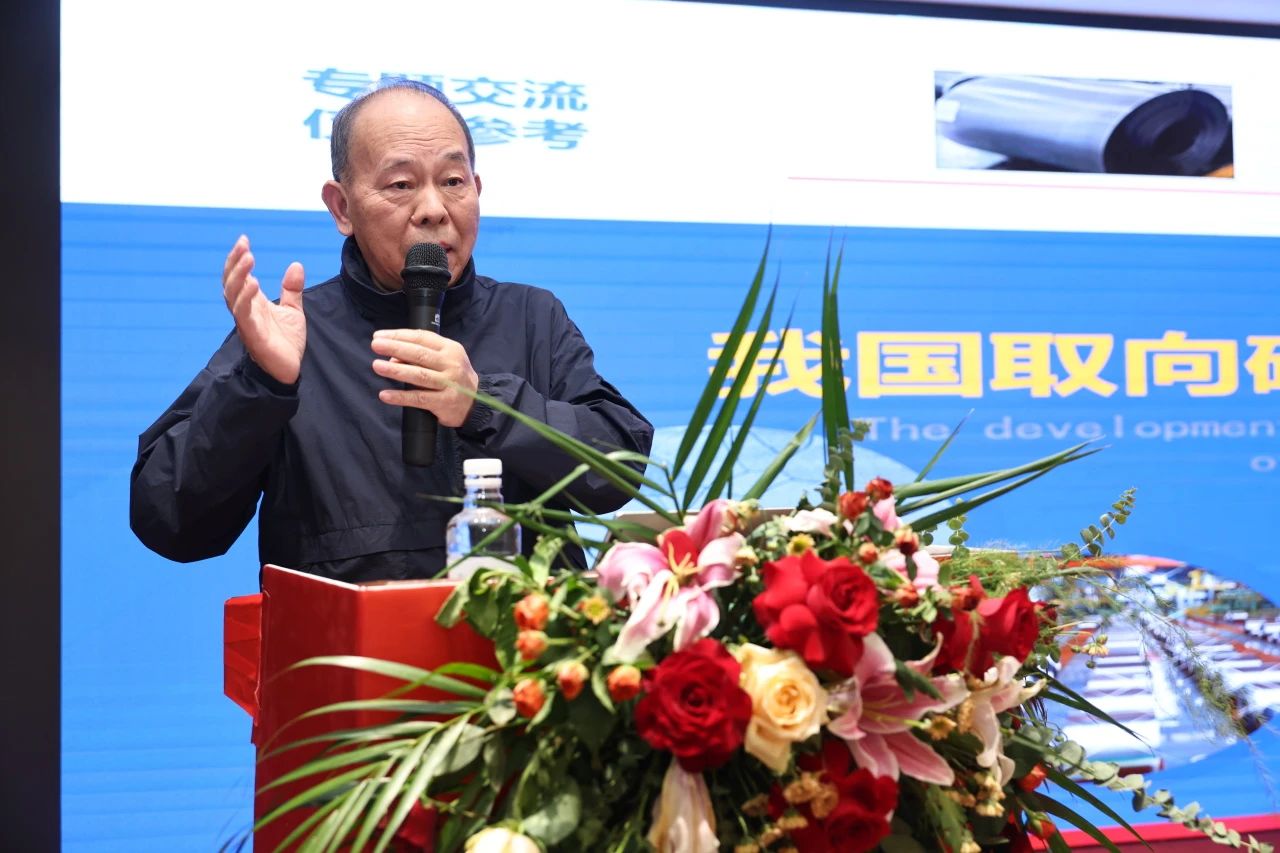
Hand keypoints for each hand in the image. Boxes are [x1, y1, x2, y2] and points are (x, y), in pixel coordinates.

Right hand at [222, 235, 305, 384]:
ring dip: (239, 276)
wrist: (289, 371)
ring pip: (233, 296)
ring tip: (248, 259)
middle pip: (231, 282)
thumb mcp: (293, 310)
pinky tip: (254, 283)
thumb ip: (291, 289)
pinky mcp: (254, 335)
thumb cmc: (286, 343)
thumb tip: (295, 265)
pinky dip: (246, 298)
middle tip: (243, 244)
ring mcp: (247, 322)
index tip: (244, 239)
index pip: (238, 277)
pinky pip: (244, 315)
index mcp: (252, 303)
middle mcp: (245, 311)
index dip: (238, 258)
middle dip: (234, 262)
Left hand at [371, 329, 478, 426]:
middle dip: (395, 348)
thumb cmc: (454, 376)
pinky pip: (419, 399)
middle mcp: (451, 364)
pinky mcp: (444, 402)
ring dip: (396, 371)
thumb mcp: (443, 360)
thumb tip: (392, 358)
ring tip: (377, 366)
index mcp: (450, 349)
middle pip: (419, 354)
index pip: (422, 338)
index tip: (380, 336)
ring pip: (419, 375)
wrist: (475, 402)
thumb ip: (420, 356)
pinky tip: (385, 395)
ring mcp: (449, 384)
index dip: (399, 335)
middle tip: (376, 345)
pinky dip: (401, 397)